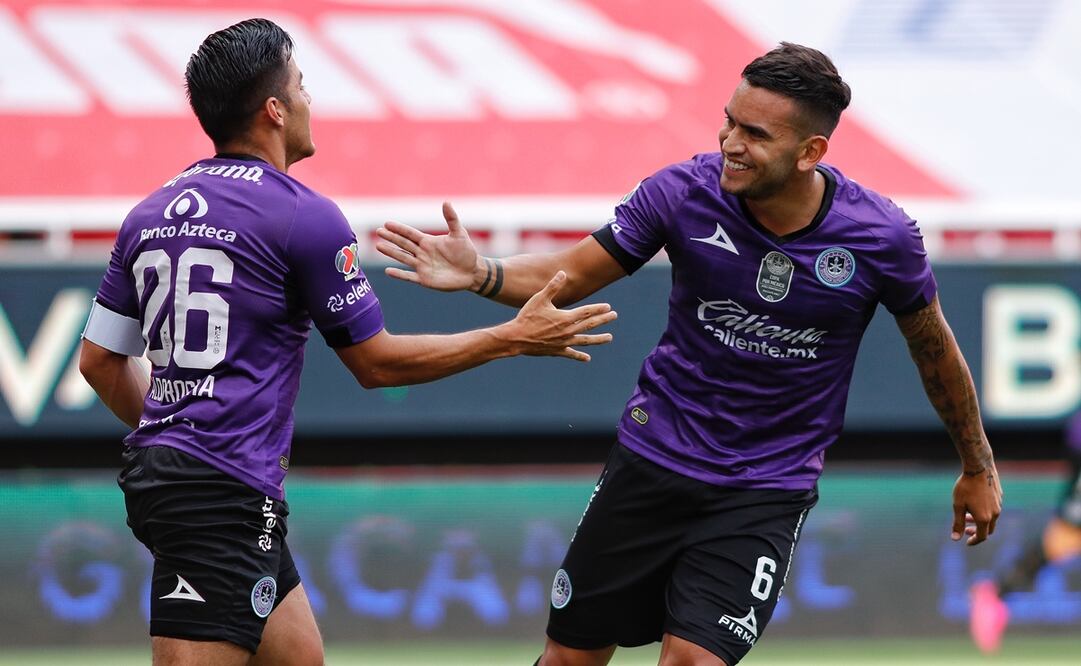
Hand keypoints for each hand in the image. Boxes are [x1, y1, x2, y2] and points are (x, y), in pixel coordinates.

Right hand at [376, 202, 477, 291]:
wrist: (472, 272)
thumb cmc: (466, 252)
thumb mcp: (459, 233)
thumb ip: (451, 219)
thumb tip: (446, 201)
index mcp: (428, 241)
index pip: (410, 234)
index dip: (399, 228)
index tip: (387, 223)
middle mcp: (422, 253)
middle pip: (403, 244)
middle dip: (391, 238)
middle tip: (378, 231)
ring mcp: (422, 266)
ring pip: (403, 258)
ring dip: (391, 252)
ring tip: (379, 246)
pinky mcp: (424, 279)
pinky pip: (409, 277)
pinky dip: (399, 274)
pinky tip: (388, 271)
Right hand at [500, 271, 616, 361]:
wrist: (516, 338)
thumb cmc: (527, 316)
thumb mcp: (540, 299)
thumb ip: (553, 286)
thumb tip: (563, 273)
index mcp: (566, 317)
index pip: (587, 311)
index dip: (598, 309)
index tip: (608, 307)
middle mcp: (568, 331)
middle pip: (590, 324)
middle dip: (603, 320)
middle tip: (614, 316)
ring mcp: (564, 342)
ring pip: (585, 340)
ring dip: (598, 339)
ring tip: (609, 338)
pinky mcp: (557, 351)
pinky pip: (571, 354)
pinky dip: (579, 356)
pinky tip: (587, 358)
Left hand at [951, 464, 1001, 545]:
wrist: (979, 468)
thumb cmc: (966, 487)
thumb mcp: (958, 505)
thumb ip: (957, 523)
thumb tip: (955, 539)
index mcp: (984, 518)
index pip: (982, 536)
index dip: (974, 541)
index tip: (966, 542)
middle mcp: (995, 514)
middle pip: (988, 530)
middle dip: (977, 532)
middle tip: (966, 529)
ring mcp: (999, 505)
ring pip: (991, 519)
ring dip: (980, 521)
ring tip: (967, 515)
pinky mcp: (1000, 497)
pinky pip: (993, 509)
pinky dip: (984, 512)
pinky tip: (974, 504)